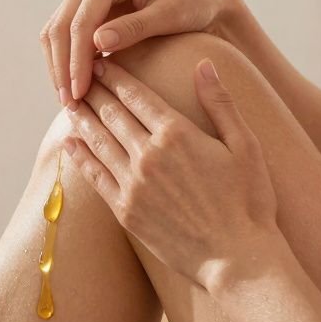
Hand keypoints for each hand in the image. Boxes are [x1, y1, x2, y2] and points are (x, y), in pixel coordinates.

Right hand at [40, 0, 242, 107]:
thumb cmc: (192, 5)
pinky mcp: (84, 6)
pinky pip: (64, 36)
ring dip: (58, 67)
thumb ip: (135, 27)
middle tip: (69, 104)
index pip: (82, 21)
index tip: (80, 93)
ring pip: (55, 32)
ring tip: (69, 102)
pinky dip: (65, 62)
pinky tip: (74, 89)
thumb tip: (97, 42)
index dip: (76, 60)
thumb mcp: (170, 16)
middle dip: (61, 67)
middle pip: (61, 26)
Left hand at [60, 56, 278, 290]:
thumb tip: (204, 63)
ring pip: (98, 142)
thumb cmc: (250, 201)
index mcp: (177, 134)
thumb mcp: (245, 146)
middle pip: (111, 114)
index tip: (101, 62)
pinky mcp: (126, 211)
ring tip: (70, 103)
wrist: (238, 259)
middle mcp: (149, 156)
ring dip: (82, 119)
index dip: (116, 76)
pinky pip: (95, 177)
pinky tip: (71, 144)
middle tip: (78, 75)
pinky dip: (81, 157)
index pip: (136, 95)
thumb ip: (220, 103)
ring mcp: (133, 185)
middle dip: (93, 91)